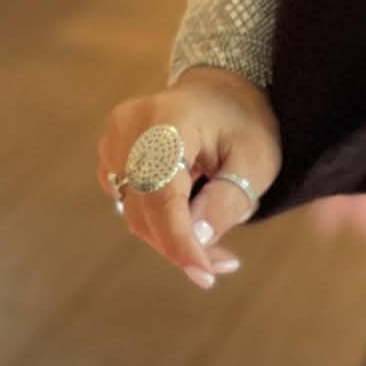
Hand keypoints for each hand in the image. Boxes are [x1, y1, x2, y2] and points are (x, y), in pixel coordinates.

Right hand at [96, 71, 281, 289]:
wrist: (219, 90)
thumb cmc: (243, 123)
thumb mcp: (255, 160)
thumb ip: (227, 198)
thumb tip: (197, 238)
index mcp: (166, 120)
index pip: (161, 193)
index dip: (179, 241)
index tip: (205, 275)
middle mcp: (128, 127)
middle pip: (143, 209)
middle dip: (181, 246)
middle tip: (223, 265)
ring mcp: (113, 140)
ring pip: (134, 213)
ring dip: (171, 238)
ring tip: (214, 249)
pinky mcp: (111, 156)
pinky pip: (131, 204)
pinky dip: (159, 223)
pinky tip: (190, 224)